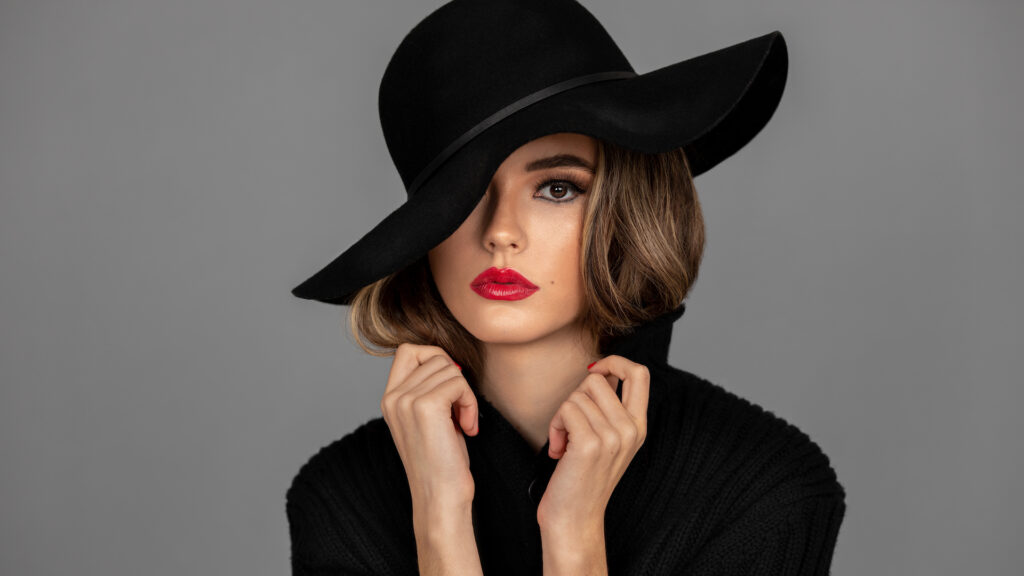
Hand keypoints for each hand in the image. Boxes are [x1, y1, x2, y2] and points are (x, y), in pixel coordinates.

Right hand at [380, 343, 478, 508]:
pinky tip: (466, 428)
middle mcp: (393, 397)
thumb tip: (448, 362)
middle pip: (434, 356)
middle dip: (455, 381)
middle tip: (458, 411)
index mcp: (389, 398)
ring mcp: (406, 400)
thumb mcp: (427, 419)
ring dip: (465, 394)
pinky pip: (459, 382)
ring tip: (461, 423)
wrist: (439, 496)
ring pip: (449, 368)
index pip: (408, 350)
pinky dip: (470, 403)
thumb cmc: (441, 461)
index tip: (448, 391)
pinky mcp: (425, 406)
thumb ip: (427, 389)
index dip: (435, 360)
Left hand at [537, 355, 649, 532]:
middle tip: (572, 426)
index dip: (615, 361)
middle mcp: (630, 430)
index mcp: (639, 426)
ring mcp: (612, 437)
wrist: (575, 520)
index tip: (595, 371)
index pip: (640, 373)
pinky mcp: (590, 444)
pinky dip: (555, 426)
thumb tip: (599, 371)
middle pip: (597, 380)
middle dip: (576, 397)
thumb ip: (610, 409)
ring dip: (562, 416)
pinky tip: (560, 449)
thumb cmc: (584, 478)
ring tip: (566, 443)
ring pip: (577, 395)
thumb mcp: (608, 441)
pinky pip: (565, 410)